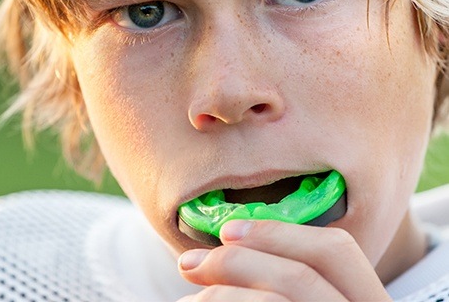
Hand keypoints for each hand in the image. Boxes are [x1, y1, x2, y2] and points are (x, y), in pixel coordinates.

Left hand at [177, 220, 391, 300]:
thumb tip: (231, 245)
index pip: (336, 251)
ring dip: (220, 294)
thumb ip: (288, 280)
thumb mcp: (309, 297)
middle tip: (188, 263)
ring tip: (188, 299)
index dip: (279, 233)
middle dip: (236, 261)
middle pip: (300, 275)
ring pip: (274, 301)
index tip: (227, 231)